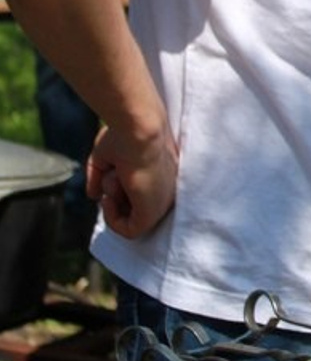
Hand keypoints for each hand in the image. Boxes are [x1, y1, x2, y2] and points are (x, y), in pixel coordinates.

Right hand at [86, 123, 178, 238]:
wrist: (138, 129)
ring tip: (115, 179)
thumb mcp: (105, 157)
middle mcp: (165, 191)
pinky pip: (131, 231)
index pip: (141, 196)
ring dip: (113, 204)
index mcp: (161, 176)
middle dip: (116, 196)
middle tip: (111, 178)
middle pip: (136, 208)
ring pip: (133, 219)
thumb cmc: (123, 136)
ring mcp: (161, 202)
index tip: (110, 176)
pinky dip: (113, 220)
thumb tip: (95, 197)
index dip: (119, 191)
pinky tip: (110, 198)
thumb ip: (99, 177)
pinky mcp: (153, 212)